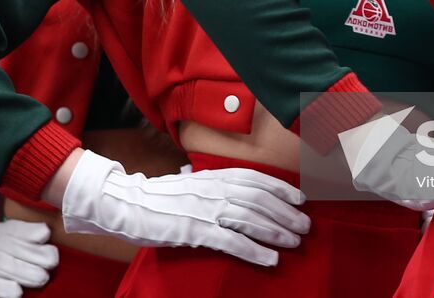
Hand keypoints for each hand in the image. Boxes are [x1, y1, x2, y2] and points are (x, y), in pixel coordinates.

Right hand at [0, 219, 57, 297]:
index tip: (47, 238)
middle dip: (32, 254)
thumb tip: (44, 233)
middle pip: (8, 246)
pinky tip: (15, 293)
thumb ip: (20, 236)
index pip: (12, 230)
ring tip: (40, 278)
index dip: (29, 233)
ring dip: (21, 271)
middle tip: (51, 263)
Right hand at [60, 149, 309, 266]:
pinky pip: (232, 241)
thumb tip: (239, 192)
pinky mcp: (196, 230)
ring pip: (251, 218)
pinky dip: (255, 250)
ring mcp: (205, 209)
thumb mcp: (192, 184)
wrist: (127, 203)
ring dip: (276, 230)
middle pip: (259, 199)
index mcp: (214, 176)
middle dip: (285, 212)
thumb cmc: (160, 197)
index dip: (281, 188)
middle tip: (305, 225)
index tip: (301, 198)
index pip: (256, 178)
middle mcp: (214, 189)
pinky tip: (270, 258)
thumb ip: (215, 186)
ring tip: (294, 241)